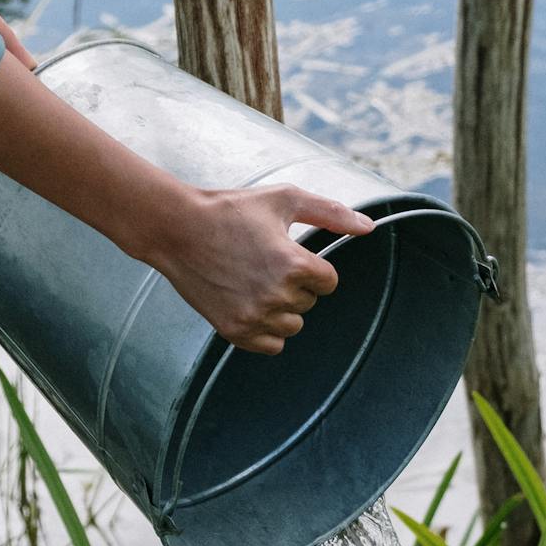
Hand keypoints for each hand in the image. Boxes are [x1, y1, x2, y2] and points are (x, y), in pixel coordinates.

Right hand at [136, 186, 374, 354]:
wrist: (177, 229)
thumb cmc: (231, 210)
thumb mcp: (284, 200)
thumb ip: (330, 213)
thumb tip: (368, 227)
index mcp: (294, 264)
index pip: (328, 282)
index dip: (312, 267)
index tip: (287, 254)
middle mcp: (277, 295)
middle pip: (310, 303)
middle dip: (295, 285)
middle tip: (263, 263)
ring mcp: (255, 316)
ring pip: (293, 325)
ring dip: (282, 308)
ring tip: (254, 282)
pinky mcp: (235, 331)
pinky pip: (272, 345)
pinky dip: (267, 329)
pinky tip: (250, 304)